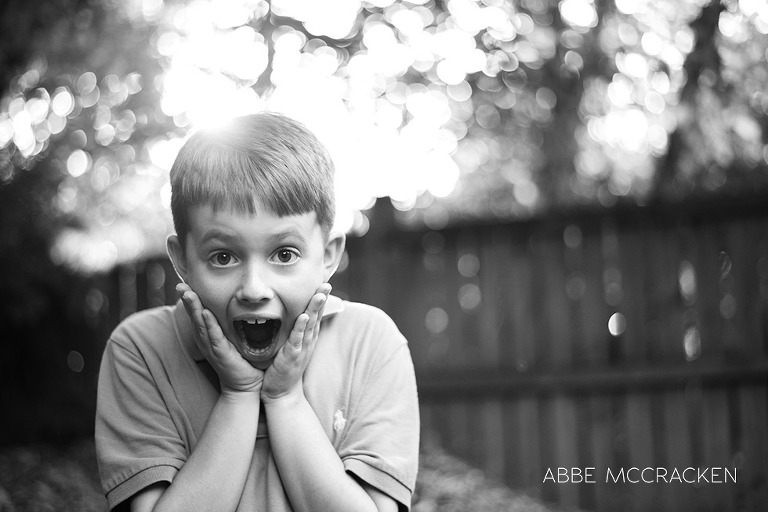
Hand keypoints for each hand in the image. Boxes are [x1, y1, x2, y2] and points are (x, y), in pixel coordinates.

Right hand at [176, 283, 263, 394]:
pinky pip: (214, 336)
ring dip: (194, 308)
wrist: (245, 385)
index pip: (198, 313)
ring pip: (200, 324)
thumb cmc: (241, 360)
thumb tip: (241, 305)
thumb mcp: (234, 338)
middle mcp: (206, 340)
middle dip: (187, 300)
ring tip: (188, 293)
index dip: (192, 298)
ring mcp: (212, 346)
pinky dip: (209, 325)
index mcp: (208, 335)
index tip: (186, 282)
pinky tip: (205, 313)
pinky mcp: (221, 353)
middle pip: (194, 316)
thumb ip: (233, 324)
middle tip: (180, 284)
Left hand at [261, 283, 331, 402]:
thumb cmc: (285, 367)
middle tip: (326, 284)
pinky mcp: (292, 356)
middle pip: (317, 316)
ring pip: (310, 325)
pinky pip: (297, 340)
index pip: (316, 314)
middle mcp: (308, 340)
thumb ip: (295, 331)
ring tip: (319, 295)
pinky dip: (300, 328)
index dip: (320, 299)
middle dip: (322, 299)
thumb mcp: (293, 345)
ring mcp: (302, 348)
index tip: (323, 283)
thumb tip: (294, 314)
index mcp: (308, 337)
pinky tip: (302, 317)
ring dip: (314, 309)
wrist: (281, 393)